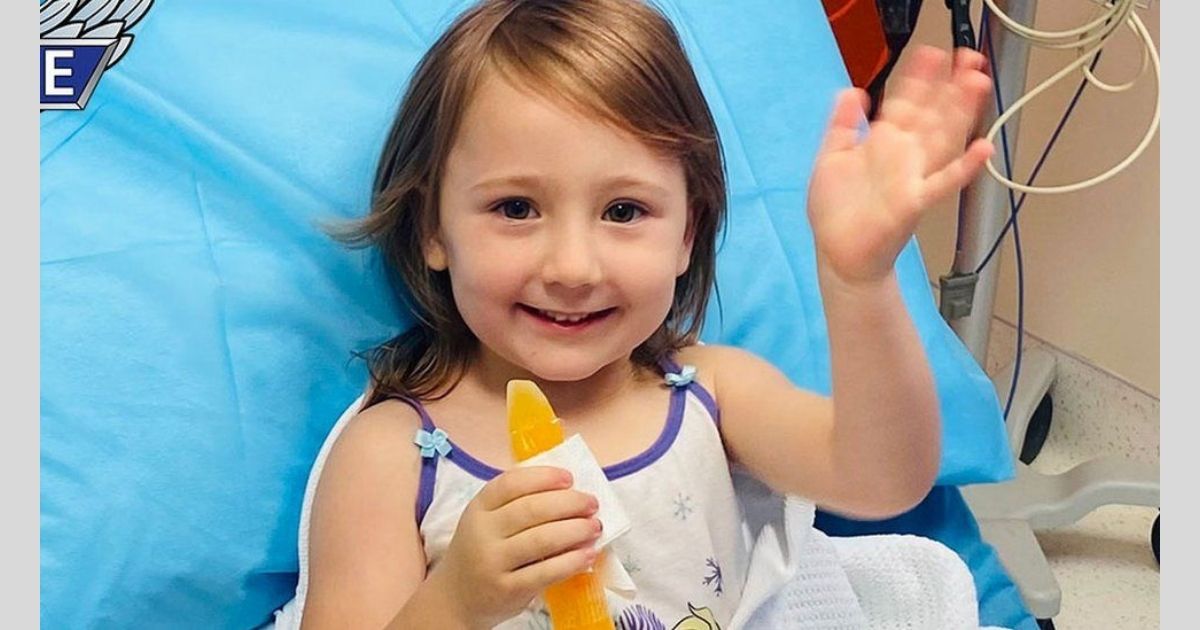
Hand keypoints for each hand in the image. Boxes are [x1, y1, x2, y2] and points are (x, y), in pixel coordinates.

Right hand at [426, 466, 602, 627]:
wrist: (457, 597)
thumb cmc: (481, 551)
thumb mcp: (487, 521)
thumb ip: (516, 504)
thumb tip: (569, 491)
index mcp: (479, 507)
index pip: (511, 483)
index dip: (544, 477)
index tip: (569, 478)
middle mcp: (482, 532)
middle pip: (532, 509)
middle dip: (569, 503)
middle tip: (592, 503)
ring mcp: (493, 562)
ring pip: (542, 539)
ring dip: (576, 530)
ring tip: (595, 526)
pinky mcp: (507, 590)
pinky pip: (546, 572)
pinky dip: (571, 561)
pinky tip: (588, 554)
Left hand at [807, 46, 994, 284]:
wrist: (839, 253)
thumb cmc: (836, 210)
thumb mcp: (831, 158)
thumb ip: (842, 125)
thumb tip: (853, 91)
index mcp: (883, 143)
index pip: (906, 103)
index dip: (918, 79)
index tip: (932, 53)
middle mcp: (903, 156)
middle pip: (931, 114)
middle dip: (948, 86)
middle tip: (968, 57)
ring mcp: (912, 177)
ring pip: (942, 138)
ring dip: (961, 113)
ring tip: (978, 84)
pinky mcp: (913, 202)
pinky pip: (943, 182)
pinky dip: (963, 168)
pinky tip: (983, 149)